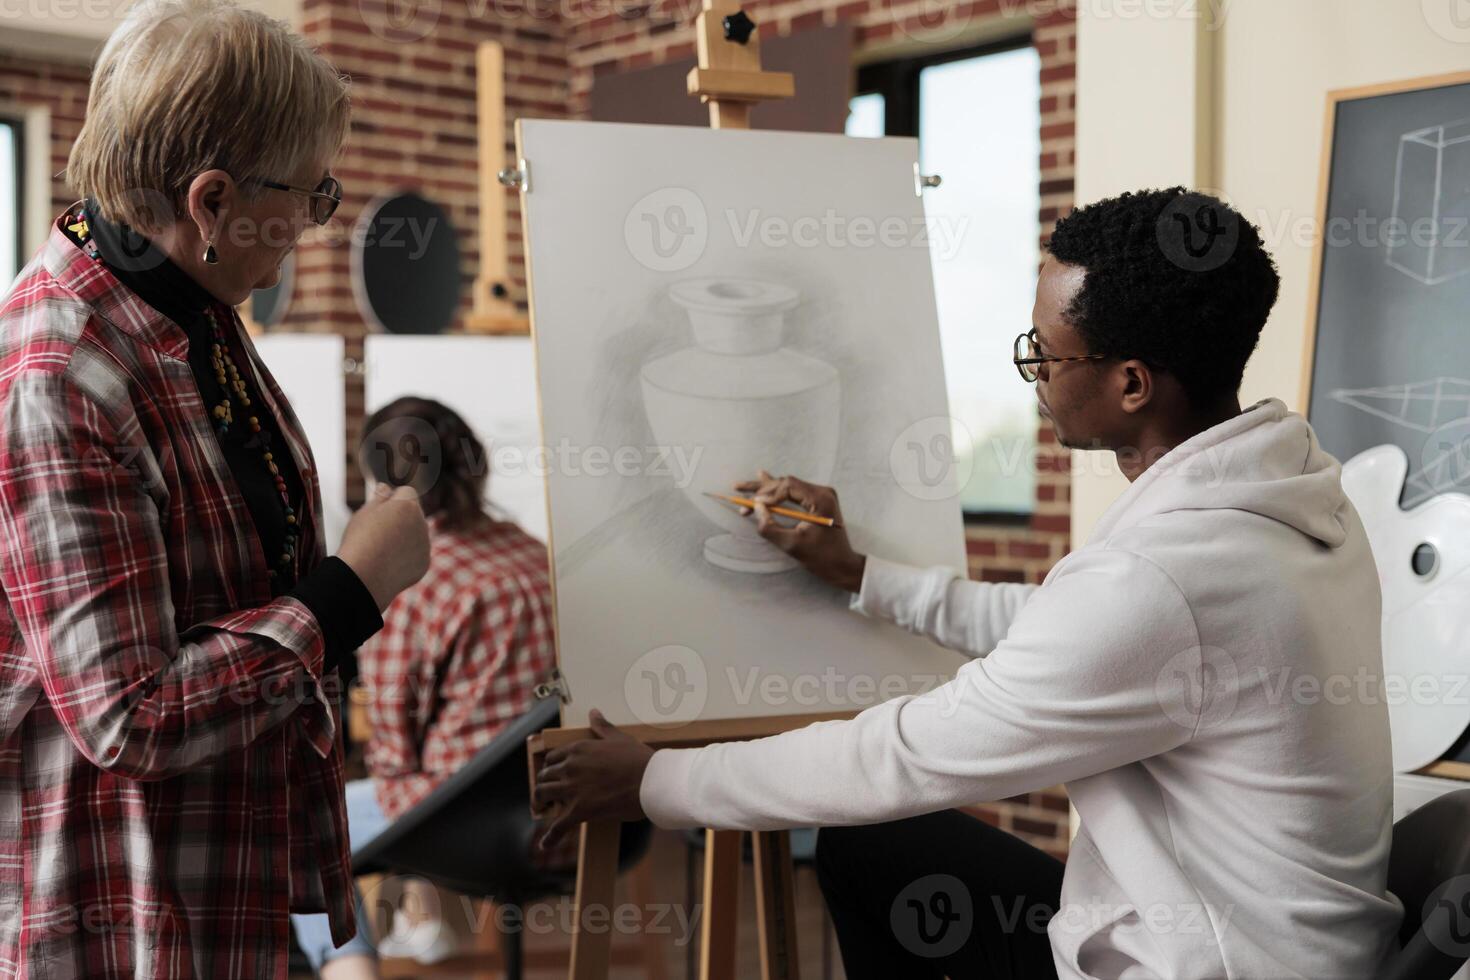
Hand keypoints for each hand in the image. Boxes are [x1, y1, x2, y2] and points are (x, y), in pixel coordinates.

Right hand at [337, 483, 430, 612]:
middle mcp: (422, 522)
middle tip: (378, 532)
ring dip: (405, 537)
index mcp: (408, 505)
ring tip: (381, 549)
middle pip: (414, 513)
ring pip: (416, 534)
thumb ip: (379, 498)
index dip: (392, 500)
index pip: (407, 492)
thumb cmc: (359, 540)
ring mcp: (425, 544)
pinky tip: (389, 563)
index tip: (379, 512)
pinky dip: (406, 556)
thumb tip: (386, 487)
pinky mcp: (425, 562)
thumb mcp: (363, 513)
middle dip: (401, 517)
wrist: (363, 577)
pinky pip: (417, 554)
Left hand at [532, 709, 653, 855]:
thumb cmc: (638, 759)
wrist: (651, 780)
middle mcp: (570, 767)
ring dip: (541, 803)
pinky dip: (550, 837)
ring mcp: (573, 789)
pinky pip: (558, 826)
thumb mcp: (618, 738)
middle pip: (544, 776)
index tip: (553, 773)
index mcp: (578, 749)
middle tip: (546, 793)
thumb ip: (602, 727)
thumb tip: (593, 712)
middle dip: (543, 784)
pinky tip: (545, 845)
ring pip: (544, 795)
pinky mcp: (580, 810)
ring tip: (542, 810)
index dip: (551, 767)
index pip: (552, 758)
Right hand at [735, 470, 866, 592]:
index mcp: (820, 499)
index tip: (752, 507)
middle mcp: (822, 492)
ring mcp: (821, 495)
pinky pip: (794, 493)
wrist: (843, 566)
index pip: (788, 486)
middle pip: (785, 483)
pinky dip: (777, 491)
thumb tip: (756, 508)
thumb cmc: (821, 558)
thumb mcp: (792, 545)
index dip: (767, 494)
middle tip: (738, 491)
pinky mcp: (818, 501)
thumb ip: (771, 527)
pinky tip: (763, 476)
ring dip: (765, 490)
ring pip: (787, 487)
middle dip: (761, 490)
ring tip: (743, 485)